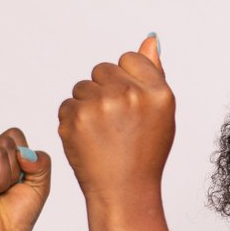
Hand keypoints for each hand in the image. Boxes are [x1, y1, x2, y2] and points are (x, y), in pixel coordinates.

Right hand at [0, 127, 49, 230]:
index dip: (24, 158)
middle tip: (4, 190)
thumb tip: (23, 153)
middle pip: (6, 142)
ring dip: (3, 179)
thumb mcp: (40, 185)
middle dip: (14, 171)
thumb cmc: (17, 214)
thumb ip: (42, 162)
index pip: (14, 134)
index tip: (17, 181)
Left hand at [58, 34, 174, 202]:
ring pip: (83, 86)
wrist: (124, 191)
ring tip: (102, 133)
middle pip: (103, 69)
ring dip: (87, 105)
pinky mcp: (75, 118)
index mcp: (158, 92)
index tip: (131, 107)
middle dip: (105, 91)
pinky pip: (68, 104)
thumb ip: (154, 73)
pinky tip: (89, 140)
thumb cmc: (145, 152)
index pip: (130, 59)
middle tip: (116, 123)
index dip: (128, 82)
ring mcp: (101, 105)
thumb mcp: (161, 113)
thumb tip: (150, 39)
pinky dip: (74, 121)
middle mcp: (131, 95)